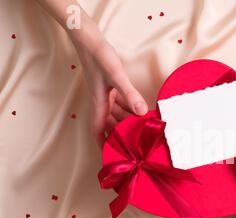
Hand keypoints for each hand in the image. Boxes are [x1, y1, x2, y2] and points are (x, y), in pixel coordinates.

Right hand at [35, 0, 147, 146]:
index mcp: (99, 104)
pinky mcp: (111, 87)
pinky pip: (122, 103)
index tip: (112, 158)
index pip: (98, 132)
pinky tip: (142, 110)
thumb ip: (129, 94)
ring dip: (129, 122)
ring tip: (145, 131)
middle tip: (140, 146)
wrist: (89, 38)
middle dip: (123, 135)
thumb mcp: (116, 75)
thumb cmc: (98, 56)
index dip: (103, 146)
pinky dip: (131, 108)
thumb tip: (141, 112)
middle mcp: (102, 103)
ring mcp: (106, 95)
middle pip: (111, 126)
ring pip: (118, 115)